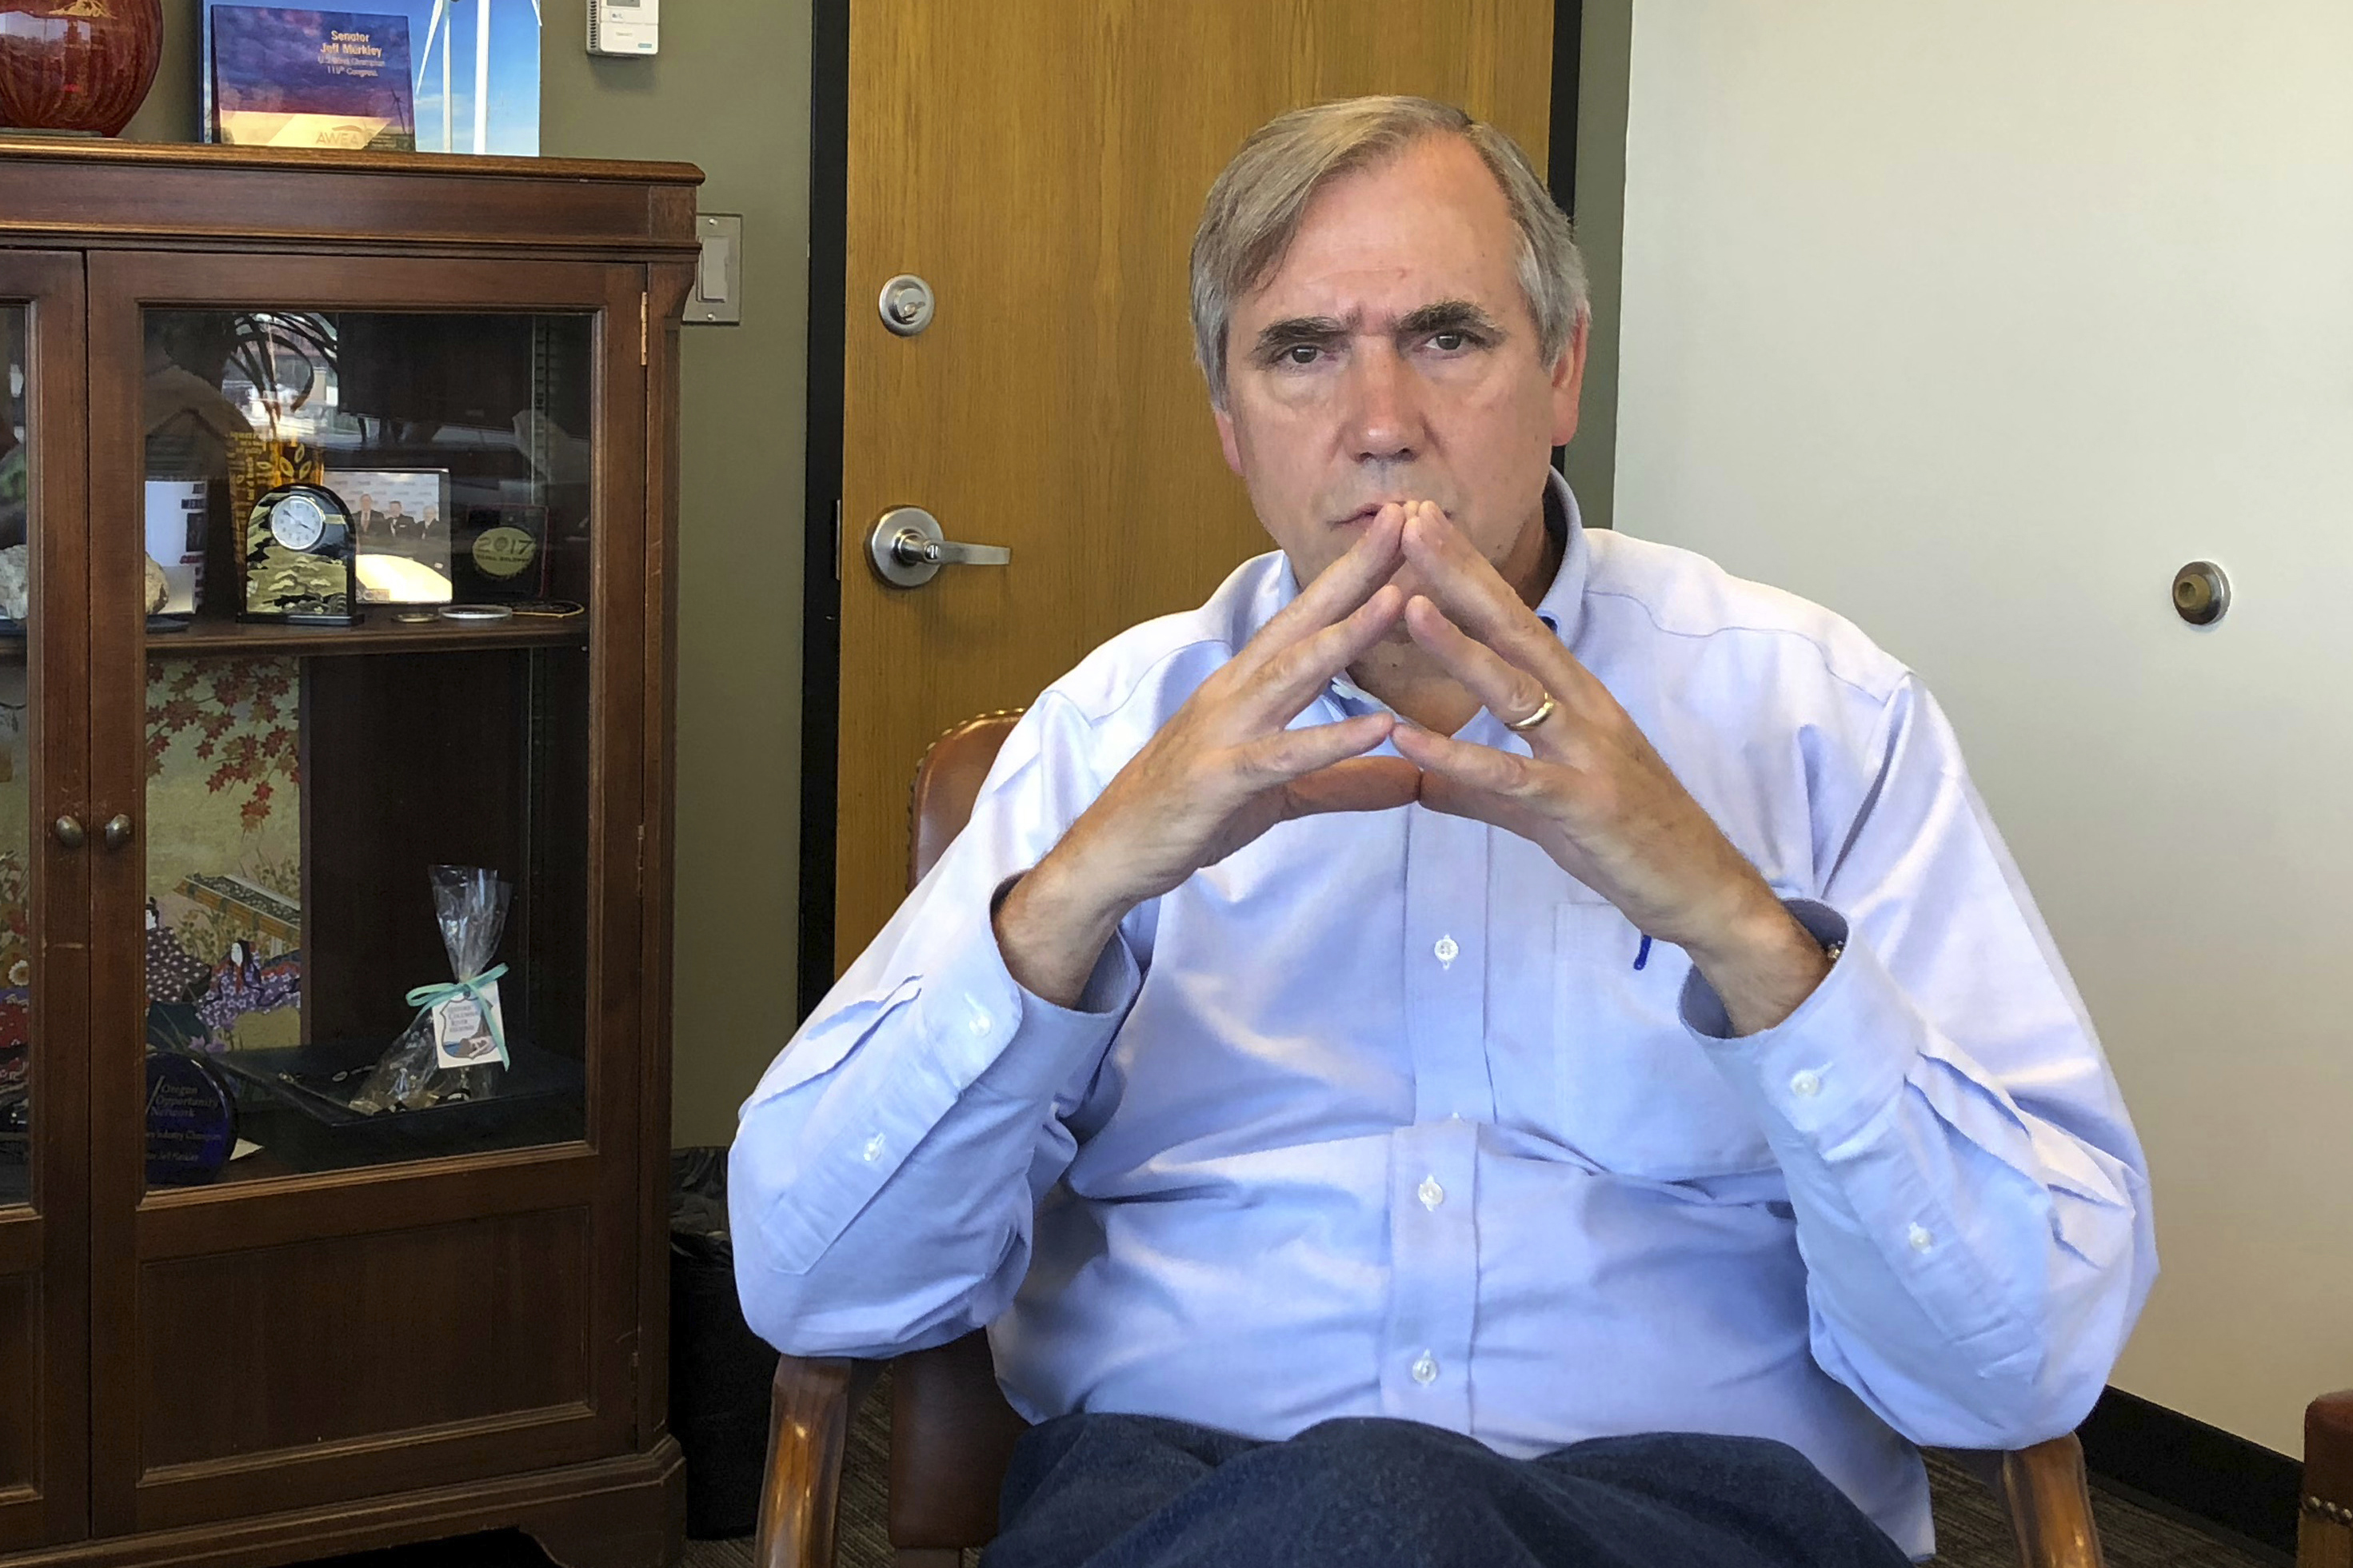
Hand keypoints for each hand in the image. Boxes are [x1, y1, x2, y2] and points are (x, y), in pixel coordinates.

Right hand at [997, 506, 1422, 1006]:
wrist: (1113, 853)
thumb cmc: (1190, 812)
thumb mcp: (1281, 794)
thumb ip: (1345, 782)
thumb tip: (1411, 780)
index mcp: (1249, 686)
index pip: (1310, 617)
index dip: (1357, 573)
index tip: (1404, 527)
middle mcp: (1236, 692)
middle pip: (1304, 621)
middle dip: (1357, 571)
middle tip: (1409, 520)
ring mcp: (1224, 730)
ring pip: (1292, 673)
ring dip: (1345, 635)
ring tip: (1398, 601)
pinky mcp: (1220, 778)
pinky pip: (1283, 756)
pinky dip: (1331, 739)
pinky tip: (1379, 725)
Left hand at [1385, 503, 1828, 1032]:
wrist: (1703, 891)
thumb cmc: (1628, 841)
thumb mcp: (1541, 806)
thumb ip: (1479, 788)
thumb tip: (1419, 781)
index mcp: (1576, 699)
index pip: (1513, 621)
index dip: (1467, 572)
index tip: (1421, 523)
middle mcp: (1583, 711)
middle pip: (1513, 629)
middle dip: (1459, 573)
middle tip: (1409, 518)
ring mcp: (1587, 754)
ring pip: (1515, 689)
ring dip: (1459, 646)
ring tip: (1404, 603)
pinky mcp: (1583, 805)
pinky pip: (1511, 777)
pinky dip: (1458, 758)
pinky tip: (1408, 739)